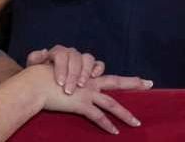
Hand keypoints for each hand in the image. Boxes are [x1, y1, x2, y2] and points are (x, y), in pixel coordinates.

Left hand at [26, 45, 104, 94]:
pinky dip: (98, 69)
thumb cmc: (40, 77)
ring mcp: (81, 59)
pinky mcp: (91, 67)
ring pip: (88, 58)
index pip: (61, 54)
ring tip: (81, 85)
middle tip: (69, 90)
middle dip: (73, 74)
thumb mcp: (33, 69)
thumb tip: (44, 51)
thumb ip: (35, 58)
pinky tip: (94, 77)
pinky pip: (98, 64)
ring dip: (86, 72)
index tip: (60, 83)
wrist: (46, 84)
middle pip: (75, 57)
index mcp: (57, 52)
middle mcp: (71, 53)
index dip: (61, 68)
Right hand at [27, 65, 151, 134]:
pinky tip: (115, 132)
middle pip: (116, 81)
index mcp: (85, 74)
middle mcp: (90, 82)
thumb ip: (46, 60)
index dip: (105, 75)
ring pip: (112, 104)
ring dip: (125, 114)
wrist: (35, 83)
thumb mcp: (48, 68)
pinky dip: (107, 124)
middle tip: (149, 83)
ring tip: (137, 123)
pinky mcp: (82, 104)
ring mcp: (88, 93)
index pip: (102, 72)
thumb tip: (41, 52)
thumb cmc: (39, 76)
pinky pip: (98, 116)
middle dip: (133, 83)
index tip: (109, 78)